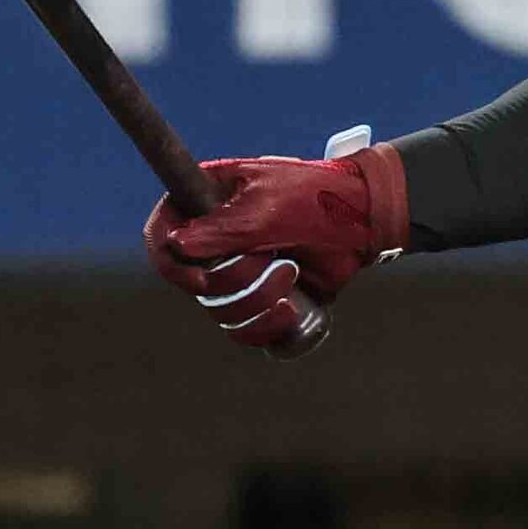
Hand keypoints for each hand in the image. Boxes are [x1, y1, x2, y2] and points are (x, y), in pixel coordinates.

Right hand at [142, 144, 409, 349]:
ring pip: (218, 310)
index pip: (161, 233)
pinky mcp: (260, 297)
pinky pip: (242, 329)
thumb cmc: (318, 200)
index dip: (169, 262)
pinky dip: (262, 328)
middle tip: (275, 263)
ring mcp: (237, 269)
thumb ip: (221, 228)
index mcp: (207, 200)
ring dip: (256, 302)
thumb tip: (175, 245)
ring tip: (292, 277)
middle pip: (192, 283)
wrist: (365, 221)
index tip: (200, 278)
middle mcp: (214, 237)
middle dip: (235, 283)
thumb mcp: (269, 209)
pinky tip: (289, 312)